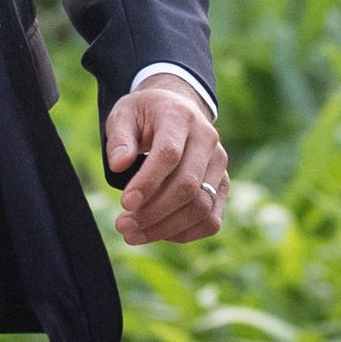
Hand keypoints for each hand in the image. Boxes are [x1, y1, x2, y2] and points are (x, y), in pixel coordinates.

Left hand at [104, 81, 227, 245]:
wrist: (176, 108)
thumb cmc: (145, 115)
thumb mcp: (124, 114)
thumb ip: (119, 138)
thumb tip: (118, 165)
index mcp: (180, 117)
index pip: (169, 154)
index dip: (148, 182)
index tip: (125, 203)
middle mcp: (207, 139)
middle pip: (188, 185)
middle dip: (153, 212)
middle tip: (123, 225)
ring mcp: (219, 164)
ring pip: (201, 207)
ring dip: (166, 227)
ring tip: (133, 234)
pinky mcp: (222, 185)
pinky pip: (210, 220)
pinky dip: (184, 233)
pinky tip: (156, 232)